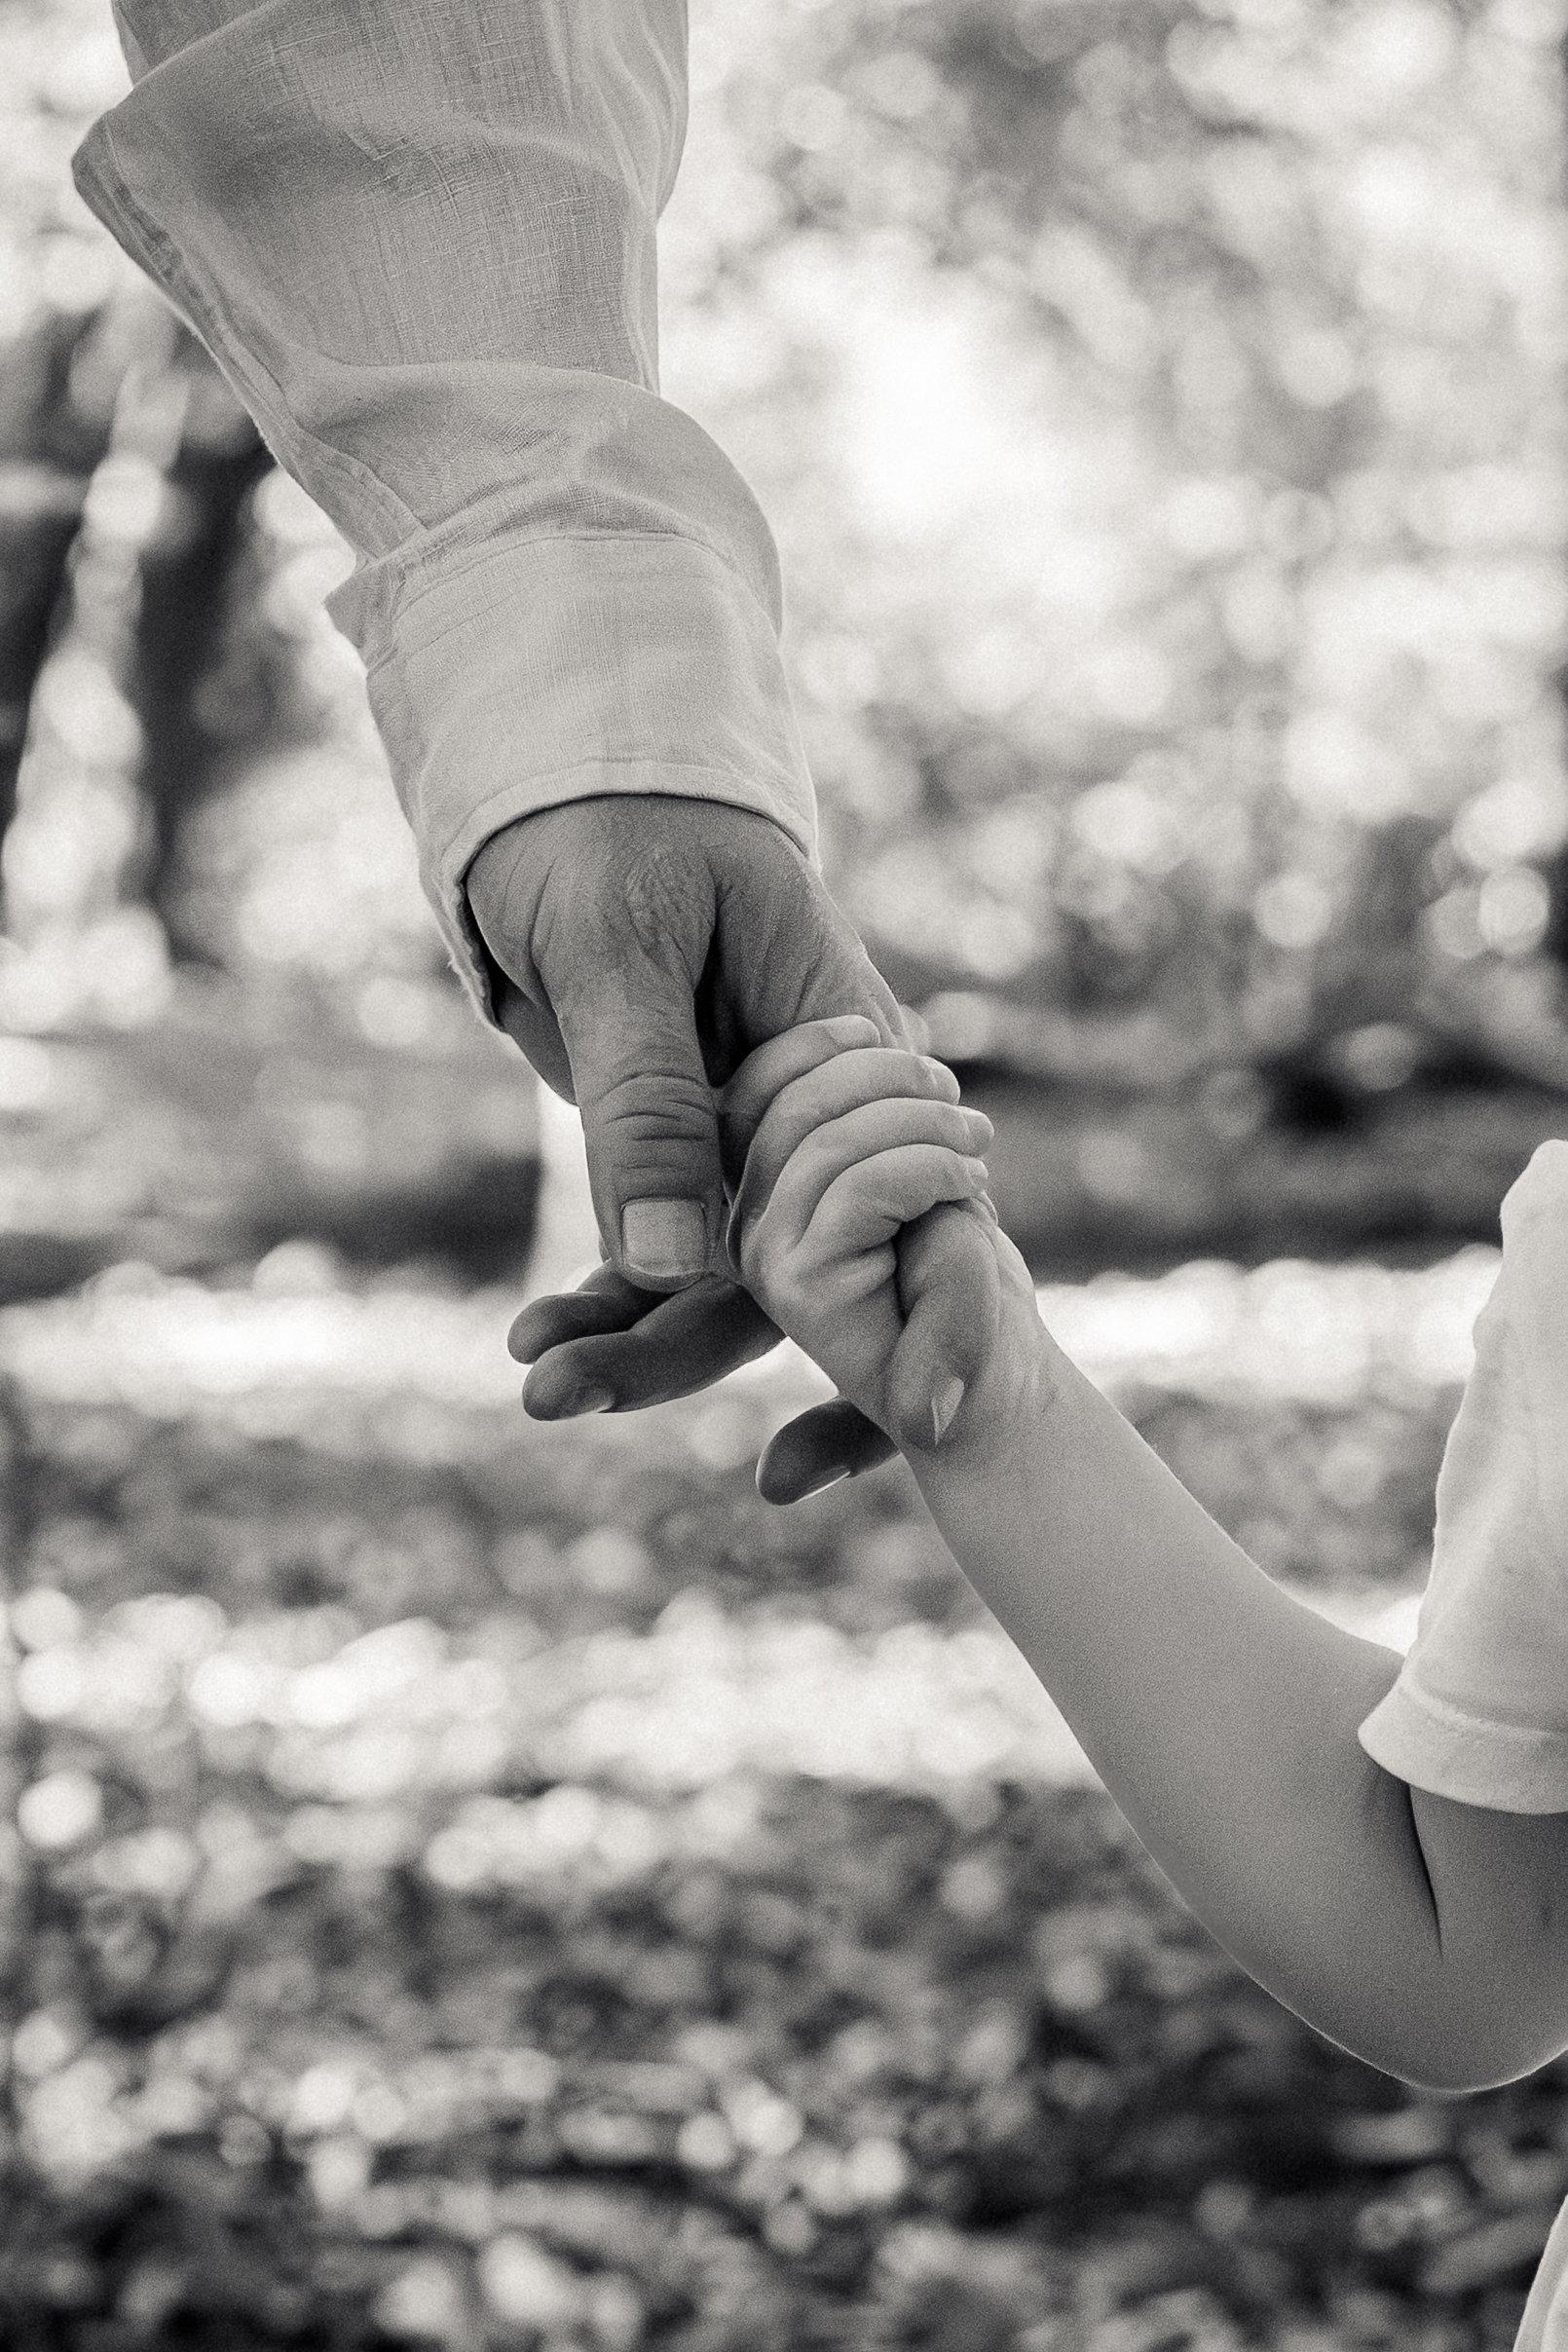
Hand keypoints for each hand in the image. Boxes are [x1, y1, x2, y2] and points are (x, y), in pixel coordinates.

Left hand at [470, 796, 997, 1494]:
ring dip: (629, 1332)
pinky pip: (660, 1239)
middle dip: (680, 1346)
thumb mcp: (620, 953)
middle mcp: (818, 1109)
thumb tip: (667, 1268)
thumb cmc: (609, 828)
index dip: (893, 1332)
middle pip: (787, 1262)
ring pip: (716, 1268)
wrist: (566, 778)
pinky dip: (607, 1289)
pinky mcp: (691, 1145)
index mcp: (847, 1049)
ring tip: (532, 1380)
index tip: (861, 1436)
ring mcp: (755, 1132)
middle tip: (558, 1396)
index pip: (891, 1215)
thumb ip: (647, 1107)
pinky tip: (540, 1335)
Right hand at [721, 1022, 1013, 1461]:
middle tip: (963, 1114)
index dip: (820, 1043)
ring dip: (927, 1127)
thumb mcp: (915, 1166)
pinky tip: (969, 1189)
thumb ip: (870, 1111)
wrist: (997, 1388)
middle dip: (891, 1078)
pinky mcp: (798, 1285)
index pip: (755, 1082)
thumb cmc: (960, 1271)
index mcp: (759, 1182)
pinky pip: (866, 1185)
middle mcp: (741, 1217)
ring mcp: (761, 1252)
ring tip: (974, 1146)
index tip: (903, 1039)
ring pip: (833, 1141)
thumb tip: (864, 1057)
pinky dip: (933, 1170)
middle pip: (793, 1100)